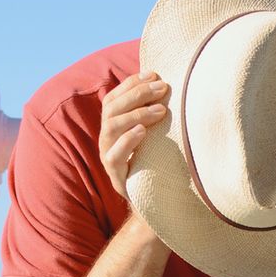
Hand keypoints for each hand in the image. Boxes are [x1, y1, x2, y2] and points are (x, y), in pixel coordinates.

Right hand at [99, 72, 170, 199]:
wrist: (156, 202)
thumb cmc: (158, 162)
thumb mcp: (156, 135)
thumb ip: (155, 112)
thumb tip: (169, 82)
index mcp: (113, 127)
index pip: (114, 98)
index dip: (131, 83)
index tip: (154, 74)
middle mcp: (106, 140)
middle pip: (112, 109)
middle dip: (137, 95)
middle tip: (163, 88)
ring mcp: (108, 158)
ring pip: (111, 129)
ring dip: (136, 115)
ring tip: (160, 110)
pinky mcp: (116, 177)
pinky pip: (113, 156)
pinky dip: (127, 141)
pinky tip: (143, 132)